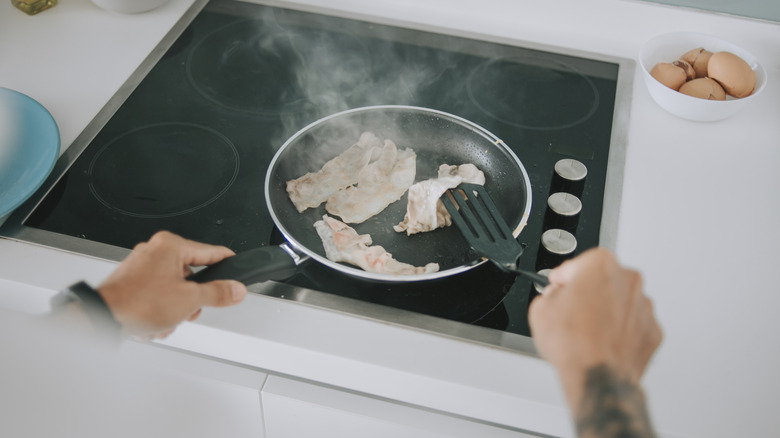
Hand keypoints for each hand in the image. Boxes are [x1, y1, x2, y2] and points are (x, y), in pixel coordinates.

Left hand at [97, 231, 246, 337]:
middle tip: (189, 310)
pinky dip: (159, 311)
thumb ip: (218, 293)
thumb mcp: (190, 300)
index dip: (227, 262)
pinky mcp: (132, 282)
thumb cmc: (137, 303)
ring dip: (175, 310)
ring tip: (166, 319)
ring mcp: (141, 267)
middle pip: (191, 275)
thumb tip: (235, 289)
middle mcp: (154, 251)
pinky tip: (154, 322)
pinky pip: (158, 296)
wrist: (103, 318)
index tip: (237, 266)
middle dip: (192, 300)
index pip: (211, 251)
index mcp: (170, 246)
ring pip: (174, 289)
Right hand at [528, 248, 661, 405]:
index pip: (576, 264)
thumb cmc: (573, 343)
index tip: (558, 285)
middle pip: (603, 281)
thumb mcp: (540, 309)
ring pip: (620, 302)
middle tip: (570, 310)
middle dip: (588, 292)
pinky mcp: (653, 331)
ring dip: (605, 311)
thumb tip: (555, 298)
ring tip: (586, 331)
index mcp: (601, 265)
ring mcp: (644, 306)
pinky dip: (620, 331)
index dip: (563, 278)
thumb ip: (549, 295)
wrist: (596, 376)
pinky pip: (633, 325)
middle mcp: (629, 280)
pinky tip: (601, 342)